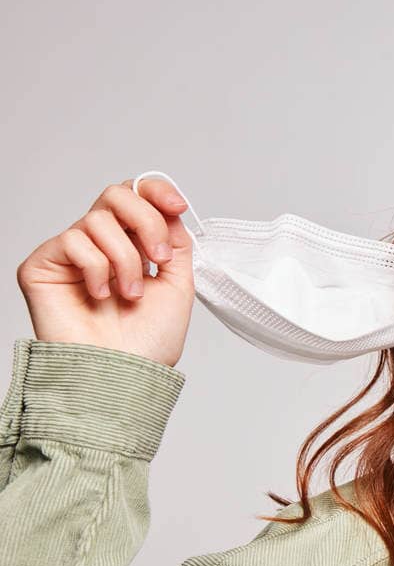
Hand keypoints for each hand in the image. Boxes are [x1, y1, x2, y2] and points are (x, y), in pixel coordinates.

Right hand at [15, 176, 195, 366]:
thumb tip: (169, 208)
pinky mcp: (42, 266)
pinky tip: (99, 297)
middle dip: (147, 222)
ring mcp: (69, 255)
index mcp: (131, 245)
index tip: (178, 206)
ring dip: (126, 259)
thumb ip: (176, 242)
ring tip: (129, 295)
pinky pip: (73, 241)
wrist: (125, 374)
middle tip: (158, 259)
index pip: (135, 197)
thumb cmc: (149, 341)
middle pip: (116, 195)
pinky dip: (97, 269)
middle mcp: (99, 245)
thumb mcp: (179, 283)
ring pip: (99, 221)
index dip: (156, 191)